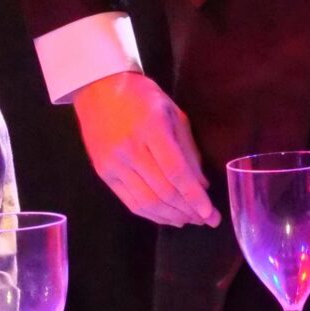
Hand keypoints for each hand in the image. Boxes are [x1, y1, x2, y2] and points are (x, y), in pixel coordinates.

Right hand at [70, 70, 219, 226]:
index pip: (176, 172)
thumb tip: (202, 186)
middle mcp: (130, 149)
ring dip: (172, 216)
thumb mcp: (173, 113)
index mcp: (151, 129)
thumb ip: (188, 150)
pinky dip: (151, 214)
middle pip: (163, 191)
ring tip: (190, 220)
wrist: (98, 90)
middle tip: (207, 220)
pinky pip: (130, 202)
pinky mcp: (104, 173)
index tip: (211, 213)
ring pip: (147, 202)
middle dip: (188, 210)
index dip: (194, 196)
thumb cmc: (142, 97)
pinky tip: (167, 217)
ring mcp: (113, 164)